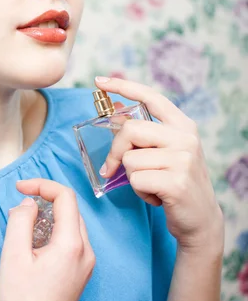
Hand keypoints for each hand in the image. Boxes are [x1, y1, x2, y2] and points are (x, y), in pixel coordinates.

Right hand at [0, 179, 95, 300]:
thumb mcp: (13, 256)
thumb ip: (20, 221)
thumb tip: (29, 202)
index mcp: (72, 245)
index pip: (66, 197)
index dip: (42, 185)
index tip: (19, 187)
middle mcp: (86, 253)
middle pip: (71, 210)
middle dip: (46, 200)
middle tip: (20, 202)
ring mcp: (86, 265)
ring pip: (71, 225)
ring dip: (50, 216)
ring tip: (24, 225)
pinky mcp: (80, 274)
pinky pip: (72, 241)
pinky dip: (54, 232)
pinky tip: (35, 244)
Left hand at [95, 76, 223, 253]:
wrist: (200, 219)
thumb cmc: (175, 182)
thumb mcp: (164, 152)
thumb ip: (143, 132)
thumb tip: (116, 109)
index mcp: (182, 125)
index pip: (150, 97)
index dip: (123, 86)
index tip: (100, 81)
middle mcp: (185, 138)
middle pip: (130, 130)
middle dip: (115, 151)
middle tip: (113, 168)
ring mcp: (183, 159)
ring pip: (130, 159)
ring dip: (132, 177)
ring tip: (151, 184)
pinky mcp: (176, 182)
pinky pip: (136, 180)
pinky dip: (139, 192)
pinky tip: (155, 197)